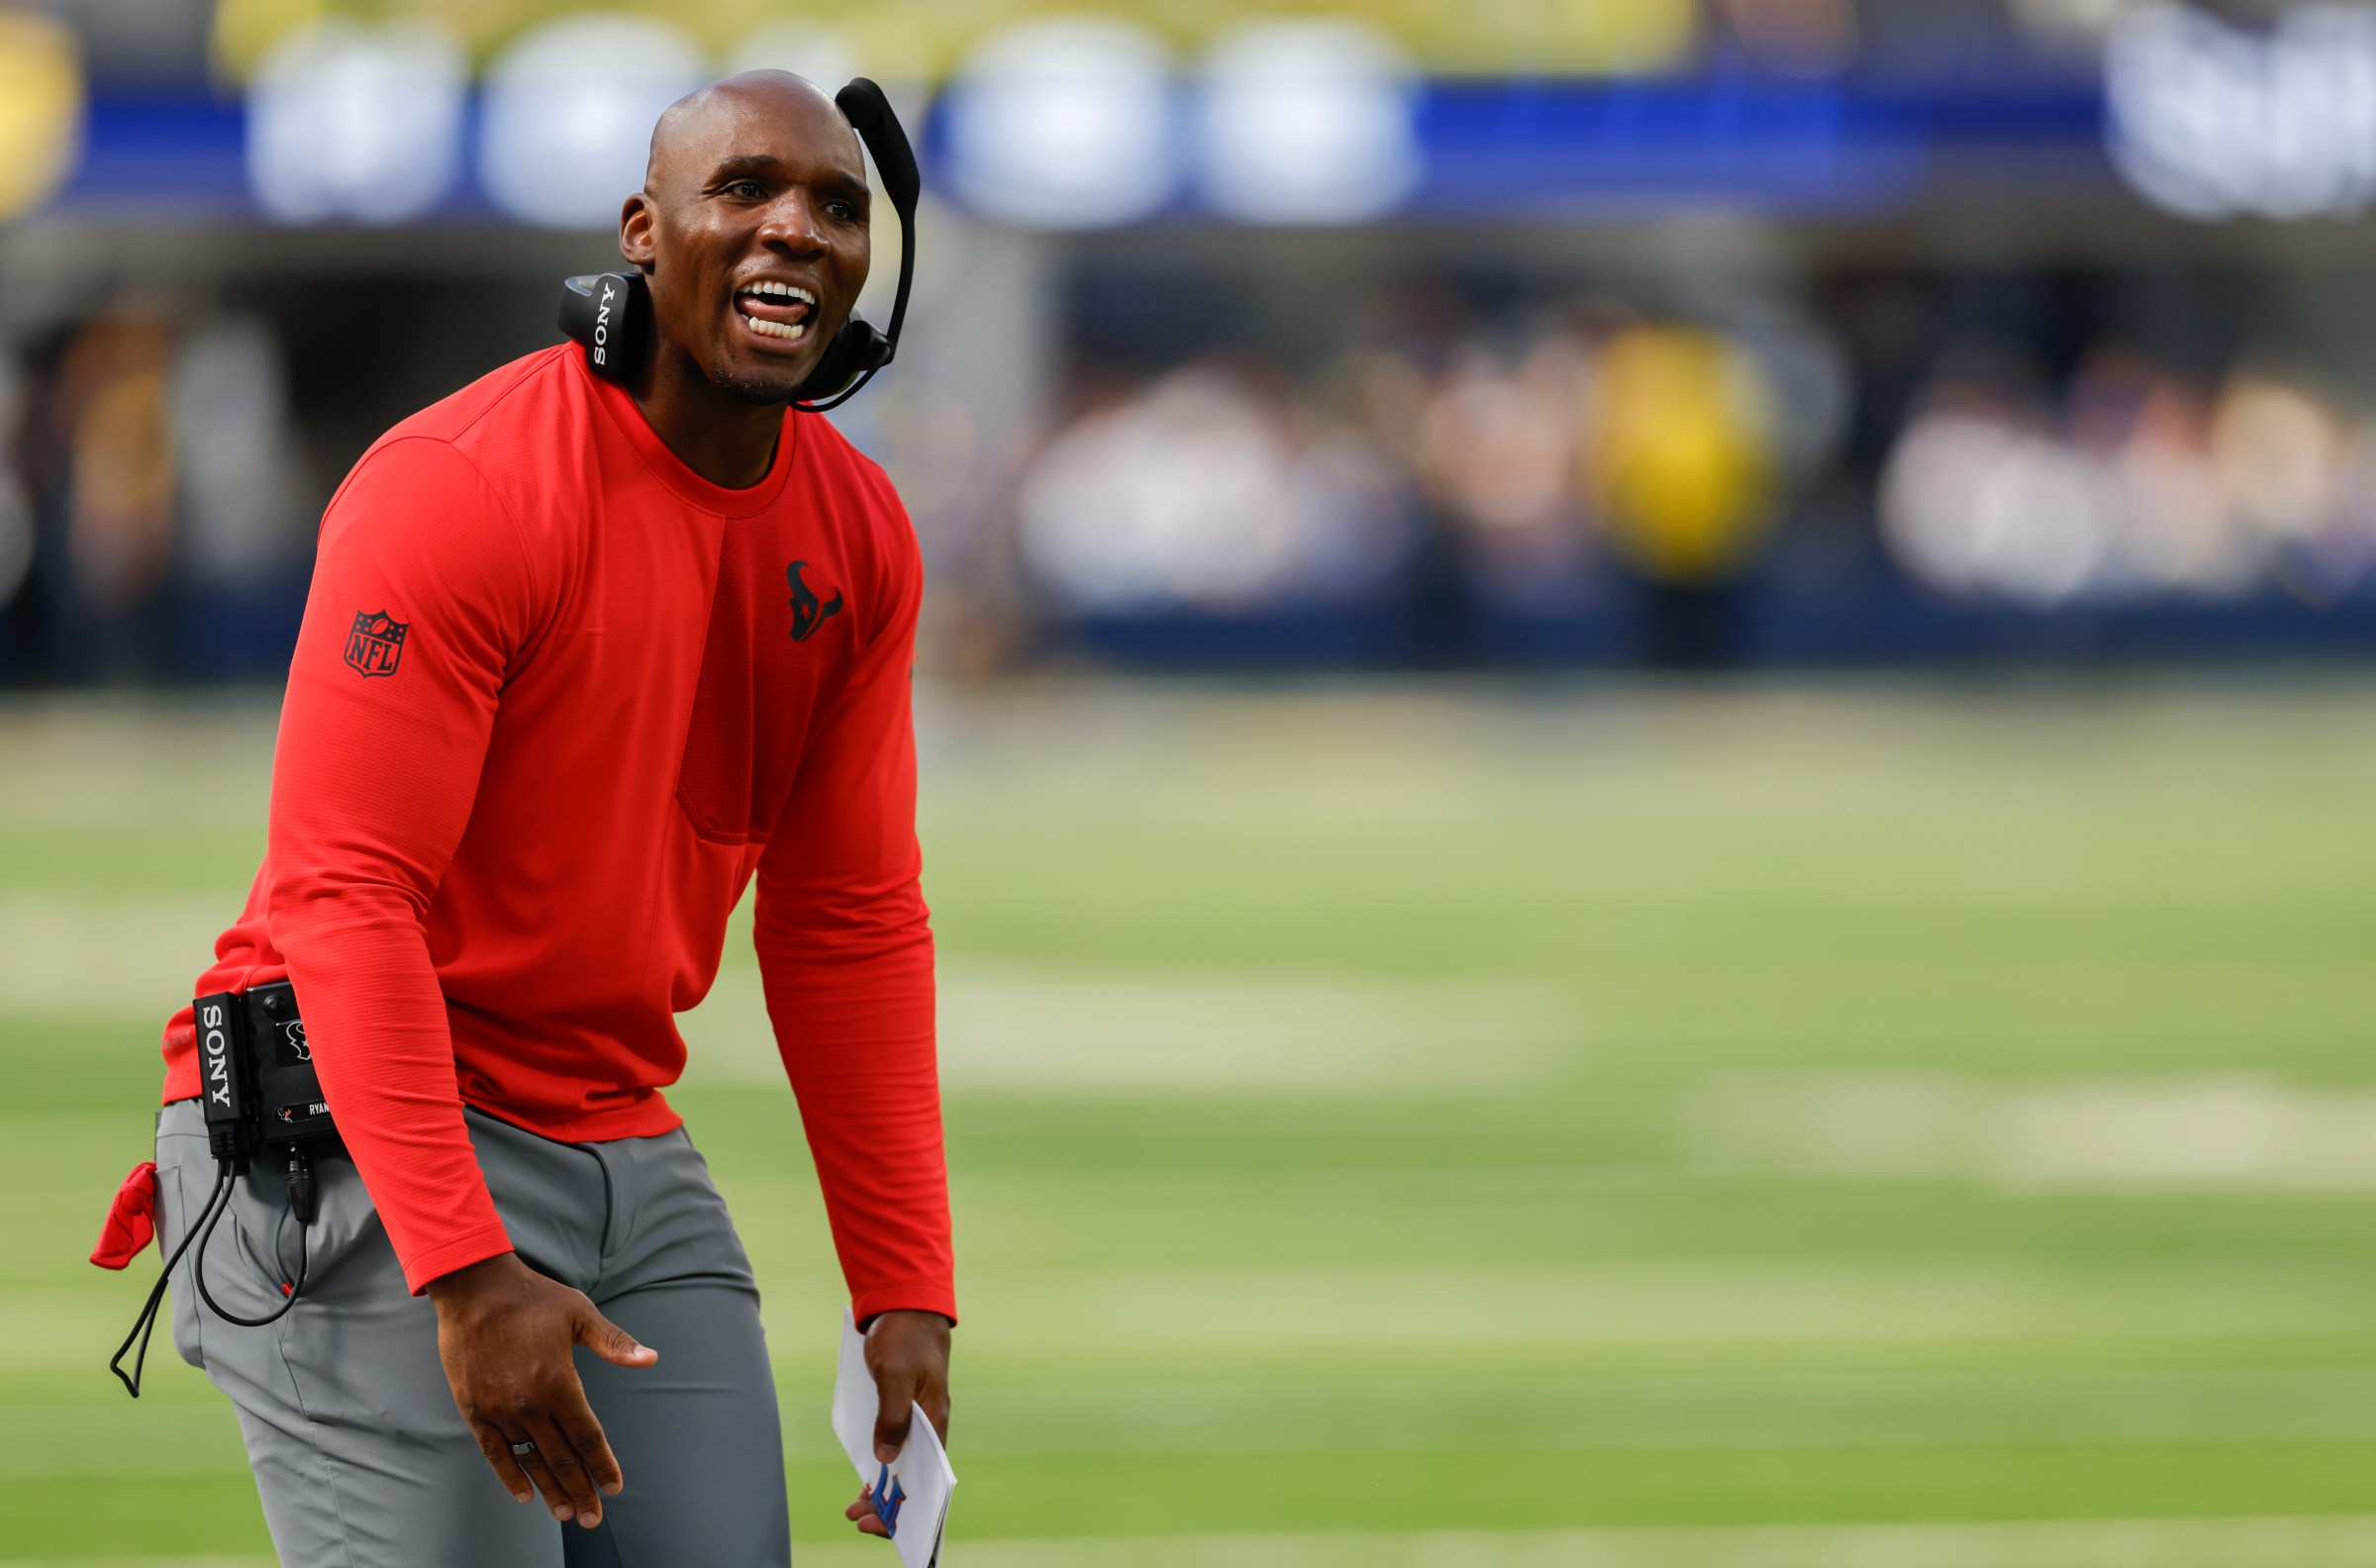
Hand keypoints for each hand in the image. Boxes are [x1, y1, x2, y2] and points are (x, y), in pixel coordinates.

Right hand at [427, 1251, 656, 1527]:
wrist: (475, 1289)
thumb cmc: (533, 1299)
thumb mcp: (580, 1314)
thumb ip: (614, 1343)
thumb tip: (650, 1359)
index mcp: (558, 1383)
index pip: (586, 1436)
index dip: (602, 1464)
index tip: (615, 1486)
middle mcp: (528, 1404)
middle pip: (560, 1458)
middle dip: (580, 1489)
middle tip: (594, 1517)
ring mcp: (498, 1409)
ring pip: (529, 1461)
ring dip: (548, 1489)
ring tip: (565, 1513)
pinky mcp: (473, 1409)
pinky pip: (494, 1451)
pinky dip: (509, 1475)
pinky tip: (524, 1494)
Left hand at [843, 1308, 950, 1537]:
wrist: (907, 1302)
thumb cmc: (904, 1335)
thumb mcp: (895, 1374)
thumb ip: (892, 1416)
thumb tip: (886, 1459)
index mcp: (934, 1418)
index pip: (926, 1476)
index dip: (907, 1503)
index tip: (881, 1522)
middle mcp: (928, 1423)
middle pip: (914, 1475)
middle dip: (890, 1502)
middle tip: (857, 1517)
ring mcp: (916, 1416)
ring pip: (903, 1462)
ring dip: (883, 1486)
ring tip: (855, 1505)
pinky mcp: (902, 1407)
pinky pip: (894, 1444)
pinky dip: (880, 1463)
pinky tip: (865, 1475)